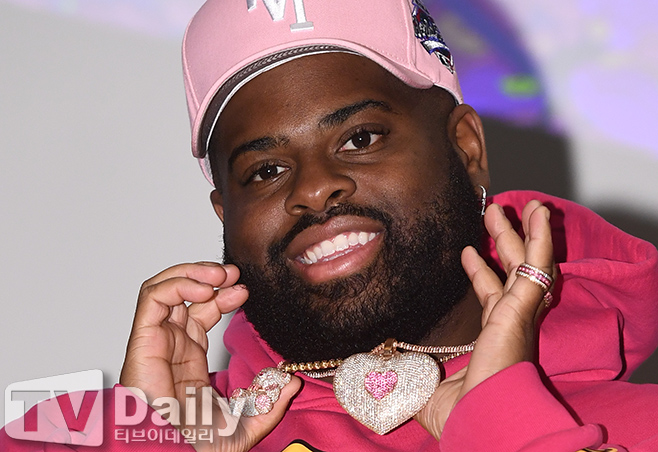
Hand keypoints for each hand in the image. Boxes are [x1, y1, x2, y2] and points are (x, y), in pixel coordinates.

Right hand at [120, 262, 300, 450]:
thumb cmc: (193, 446)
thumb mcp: (244, 425)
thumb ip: (269, 404)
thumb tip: (291, 383)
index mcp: (188, 360)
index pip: (202, 314)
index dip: (222, 297)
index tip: (245, 291)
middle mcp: (170, 346)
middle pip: (185, 296)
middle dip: (210, 277)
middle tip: (235, 274)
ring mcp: (155, 340)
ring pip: (165, 288)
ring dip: (193, 273)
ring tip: (220, 273)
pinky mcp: (142, 338)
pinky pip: (153, 297)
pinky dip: (177, 282)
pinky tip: (204, 287)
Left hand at [415, 200, 553, 438]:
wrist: (479, 423)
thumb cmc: (459, 415)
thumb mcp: (418, 387)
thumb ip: (397, 374)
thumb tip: (362, 371)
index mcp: (493, 339)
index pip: (491, 298)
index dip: (481, 273)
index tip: (468, 252)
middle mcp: (512, 324)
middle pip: (512, 272)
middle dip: (507, 242)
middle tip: (498, 214)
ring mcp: (520, 315)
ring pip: (528, 263)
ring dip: (526, 232)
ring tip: (526, 205)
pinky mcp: (522, 308)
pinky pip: (537, 264)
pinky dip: (540, 237)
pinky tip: (536, 214)